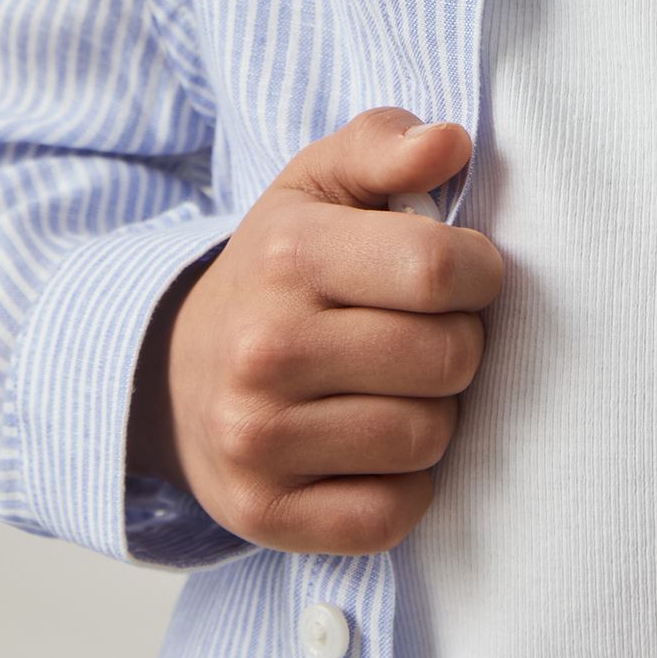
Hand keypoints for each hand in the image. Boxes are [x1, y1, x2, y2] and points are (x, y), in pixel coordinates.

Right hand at [130, 108, 502, 554]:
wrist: (177, 371)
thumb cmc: (278, 267)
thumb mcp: (320, 184)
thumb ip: (386, 145)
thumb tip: (451, 142)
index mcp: (287, 256)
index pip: (437, 267)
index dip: (479, 270)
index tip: (464, 271)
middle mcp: (264, 350)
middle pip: (446, 357)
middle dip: (460, 340)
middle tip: (427, 331)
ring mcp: (259, 441)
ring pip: (426, 438)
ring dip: (435, 413)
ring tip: (399, 386)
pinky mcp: (265, 515)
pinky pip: (392, 515)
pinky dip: (404, 486)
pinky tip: (377, 448)